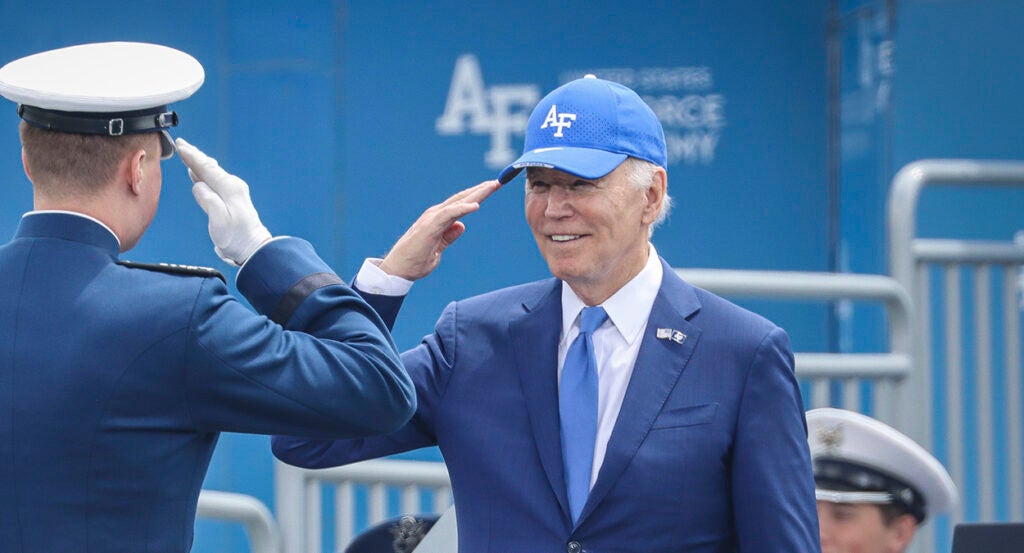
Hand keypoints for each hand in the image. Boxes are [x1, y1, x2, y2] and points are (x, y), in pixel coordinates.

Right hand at [176, 138, 271, 265]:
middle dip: (194, 155)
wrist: (251, 248)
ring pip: (211, 173)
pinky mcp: (230, 200)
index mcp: (229, 188)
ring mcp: (232, 192)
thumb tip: (197, 185)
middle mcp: (232, 186)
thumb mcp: (219, 220)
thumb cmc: (236, 237)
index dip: (192, 156)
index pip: (206, 168)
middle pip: (209, 167)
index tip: (180, 146)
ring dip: (198, 163)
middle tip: (180, 144)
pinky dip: (203, 175)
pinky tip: (196, 173)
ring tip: (187, 154)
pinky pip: (213, 181)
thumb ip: (208, 200)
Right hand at [378, 180, 501, 279]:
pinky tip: (475, 205)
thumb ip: (449, 237)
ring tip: (492, 186)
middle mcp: (436, 215)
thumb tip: (462, 226)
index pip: (461, 204)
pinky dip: (462, 208)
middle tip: (498, 182)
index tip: (491, 189)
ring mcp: (432, 219)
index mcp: (438, 220)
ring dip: (477, 194)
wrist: (398, 270)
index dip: (477, 196)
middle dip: (481, 190)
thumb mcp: (438, 249)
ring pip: (458, 202)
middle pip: (462, 199)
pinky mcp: (430, 226)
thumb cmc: (416, 261)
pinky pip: (449, 214)